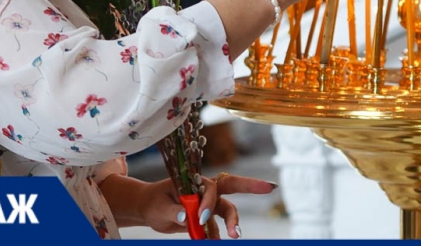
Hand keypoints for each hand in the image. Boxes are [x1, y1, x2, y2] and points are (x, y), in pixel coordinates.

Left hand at [116, 174, 275, 238]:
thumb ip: (174, 212)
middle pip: (231, 186)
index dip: (209, 203)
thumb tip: (187, 217)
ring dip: (233, 222)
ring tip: (235, 236)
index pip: (210, 188)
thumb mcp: (159, 207)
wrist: (150, 210)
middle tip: (270, 187)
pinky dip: (216, 235)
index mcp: (193, 181)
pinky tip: (213, 242)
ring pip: (227, 209)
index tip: (200, 218)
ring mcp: (208, 203)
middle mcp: (204, 190)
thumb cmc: (154, 202)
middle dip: (251, 185)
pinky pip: (217, 226)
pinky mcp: (207, 216)